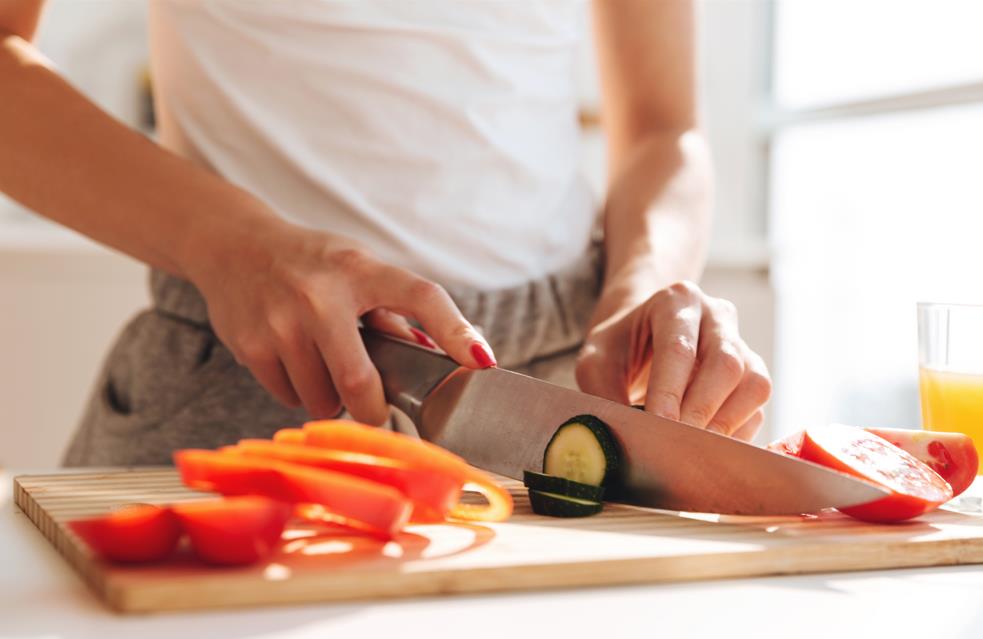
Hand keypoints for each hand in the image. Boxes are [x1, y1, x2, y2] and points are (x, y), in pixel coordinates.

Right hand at [184, 216, 495, 424]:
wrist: (232, 246)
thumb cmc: (311, 262)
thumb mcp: (357, 269)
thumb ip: (395, 311)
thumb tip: (439, 355)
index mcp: (360, 270)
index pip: (421, 298)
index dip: (456, 332)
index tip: (482, 362)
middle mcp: (320, 295)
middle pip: (360, 383)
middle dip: (374, 410)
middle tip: (376, 408)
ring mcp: (281, 322)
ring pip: (322, 399)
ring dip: (332, 398)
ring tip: (324, 366)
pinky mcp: (251, 345)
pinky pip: (289, 397)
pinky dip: (300, 392)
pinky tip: (294, 361)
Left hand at [575, 281, 770, 440]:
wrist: (640, 337)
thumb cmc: (618, 347)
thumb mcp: (595, 362)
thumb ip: (605, 394)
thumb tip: (624, 438)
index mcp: (676, 301)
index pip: (679, 349)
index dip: (670, 392)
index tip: (657, 426)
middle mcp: (717, 316)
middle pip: (725, 364)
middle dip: (700, 411)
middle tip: (674, 444)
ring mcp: (741, 345)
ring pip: (753, 384)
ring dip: (724, 424)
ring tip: (691, 448)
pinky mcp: (752, 375)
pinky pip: (757, 408)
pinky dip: (735, 434)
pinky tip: (705, 447)